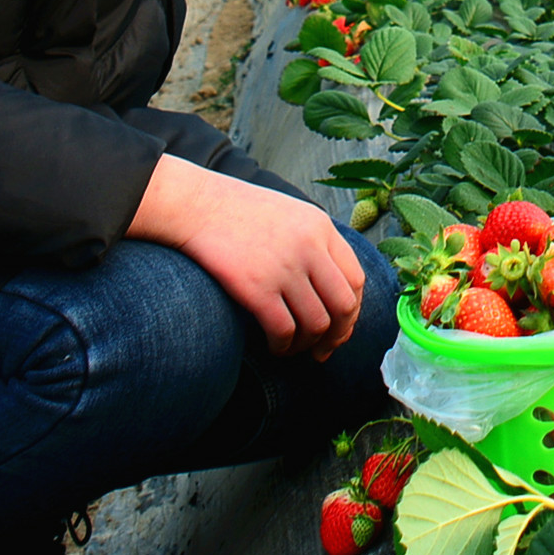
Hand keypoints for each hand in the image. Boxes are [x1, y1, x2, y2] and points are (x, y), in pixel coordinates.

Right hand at [128, 155, 365, 358]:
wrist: (198, 206)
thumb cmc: (240, 212)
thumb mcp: (292, 214)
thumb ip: (315, 243)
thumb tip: (330, 288)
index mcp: (321, 228)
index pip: (356, 279)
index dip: (352, 311)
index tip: (341, 326)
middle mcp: (310, 248)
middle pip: (343, 306)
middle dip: (337, 335)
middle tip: (324, 348)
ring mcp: (285, 268)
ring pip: (316, 324)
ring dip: (307, 345)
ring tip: (294, 347)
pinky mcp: (257, 288)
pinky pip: (283, 331)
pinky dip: (283, 346)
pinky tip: (275, 347)